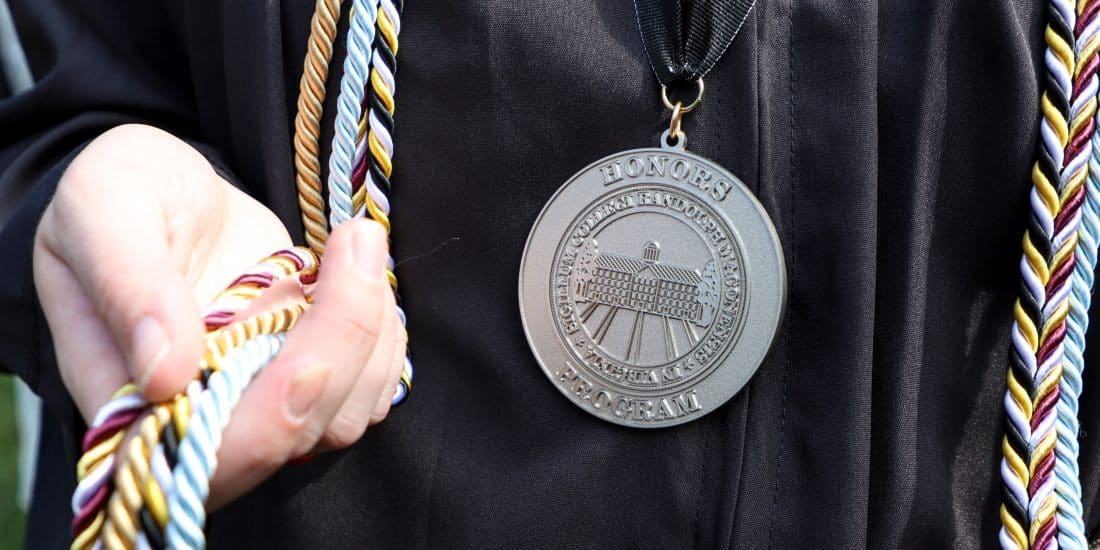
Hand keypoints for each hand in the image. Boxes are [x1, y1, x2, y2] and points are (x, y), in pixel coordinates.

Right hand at [33, 124, 405, 507]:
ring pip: (341, 417)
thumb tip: (164, 377)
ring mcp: (256, 412)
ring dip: (371, 333)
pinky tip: (363, 275)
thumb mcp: (102, 207)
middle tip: (355, 241)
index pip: (204, 450)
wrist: (173, 192)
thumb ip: (125, 284)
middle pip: (291, 432)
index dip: (272, 410)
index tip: (310, 331)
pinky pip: (366, 393)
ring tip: (354, 244)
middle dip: (344, 341)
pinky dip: (383, 337)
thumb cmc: (124, 193)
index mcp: (123, 404)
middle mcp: (194, 427)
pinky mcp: (303, 391)